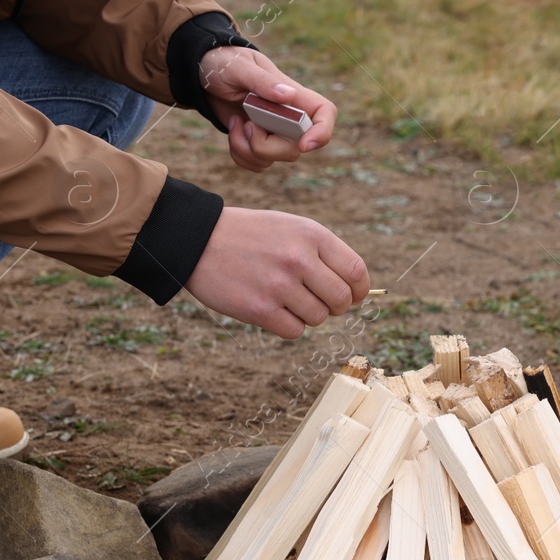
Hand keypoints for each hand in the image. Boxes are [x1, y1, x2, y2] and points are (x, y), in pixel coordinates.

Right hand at [184, 207, 369, 338]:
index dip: (360, 291)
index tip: (352, 296)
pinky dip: (288, 326)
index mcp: (311, 235)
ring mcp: (279, 285)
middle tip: (318, 300)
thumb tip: (355, 292)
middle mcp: (298, 259)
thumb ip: (323, 253)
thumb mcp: (291, 228)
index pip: (356, 272)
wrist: (199, 240)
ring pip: (319, 318)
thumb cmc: (251, 236)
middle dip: (336, 307)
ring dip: (308, 315)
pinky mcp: (259, 309)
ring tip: (288, 300)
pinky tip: (273, 309)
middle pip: (342, 300)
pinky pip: (294, 331)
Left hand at [199, 46, 336, 171]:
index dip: (322, 132)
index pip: (325, 114)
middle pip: (296, 149)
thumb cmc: (225, 62)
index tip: (303, 145)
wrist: (204, 74)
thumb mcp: (240, 67)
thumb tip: (287, 95)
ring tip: (235, 122)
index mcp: (293, 95)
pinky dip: (239, 154)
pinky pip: (257, 163)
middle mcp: (289, 117)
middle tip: (247, 125)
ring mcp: (274, 132)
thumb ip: (262, 81)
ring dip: (246, 149)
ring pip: (273, 159)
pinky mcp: (258, 143)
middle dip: (266, 147)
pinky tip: (233, 130)